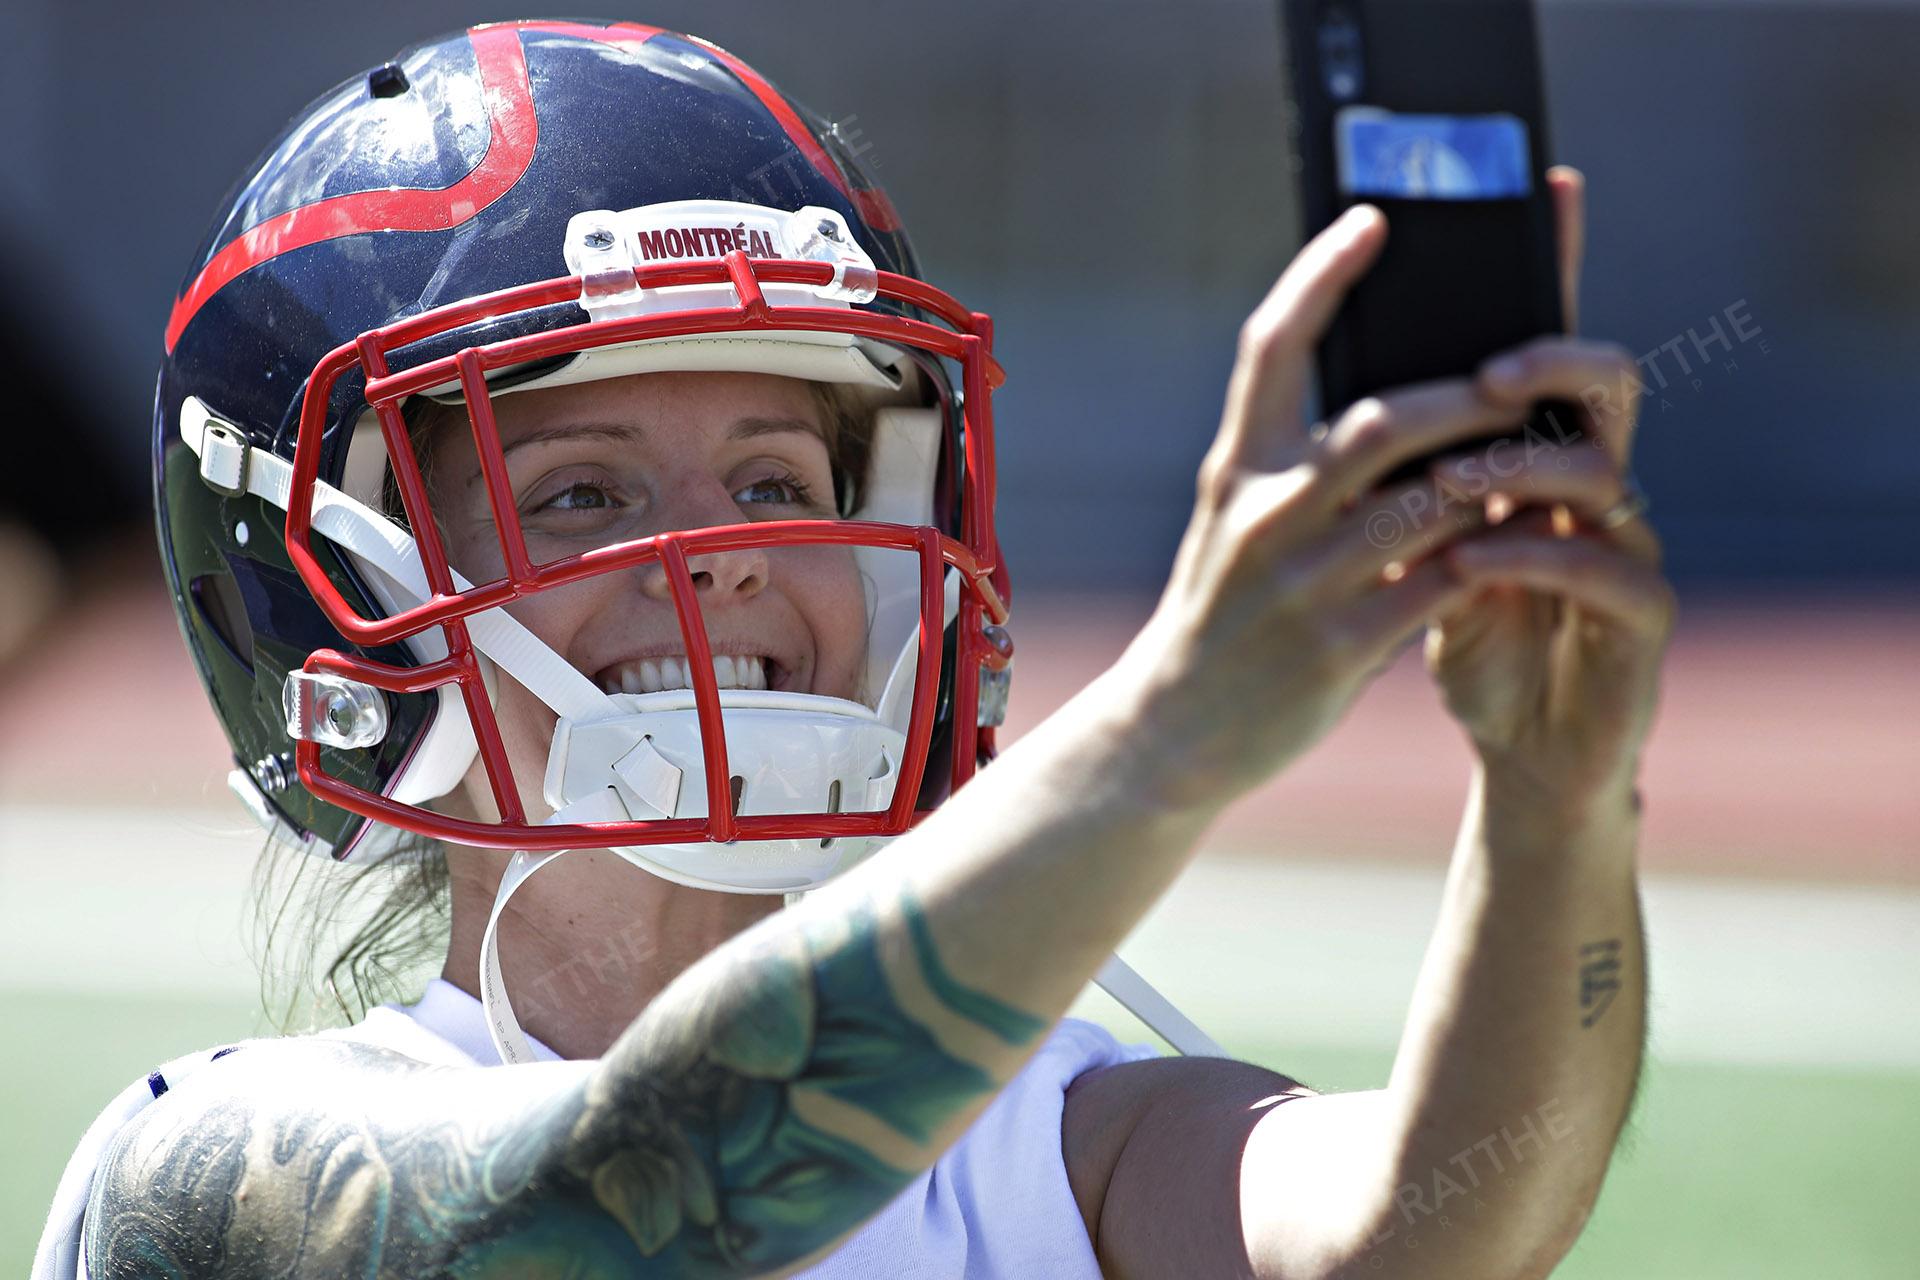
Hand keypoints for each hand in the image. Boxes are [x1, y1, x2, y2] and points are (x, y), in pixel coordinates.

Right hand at [1113, 204, 1574, 809]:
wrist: (1175, 729)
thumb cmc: (1225, 610)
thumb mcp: (1235, 521)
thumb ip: (1295, 464)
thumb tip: (1401, 400)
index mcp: (1236, 469)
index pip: (1270, 348)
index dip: (1321, 276)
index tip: (1373, 220)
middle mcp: (1264, 514)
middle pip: (1383, 421)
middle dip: (1467, 394)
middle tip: (1522, 378)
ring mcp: (1303, 582)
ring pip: (1429, 500)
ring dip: (1498, 474)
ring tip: (1546, 459)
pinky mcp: (1340, 646)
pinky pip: (1446, 581)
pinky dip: (1497, 554)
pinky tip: (1528, 542)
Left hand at [1425, 167, 1675, 814]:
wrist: (1521, 743)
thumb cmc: (1462, 629)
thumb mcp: (1412, 543)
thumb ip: (1392, 471)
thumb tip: (1327, 384)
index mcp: (1535, 450)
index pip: (1549, 345)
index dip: (1557, 267)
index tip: (1544, 189)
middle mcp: (1590, 484)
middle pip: (1603, 383)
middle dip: (1549, 362)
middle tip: (1488, 370)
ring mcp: (1624, 546)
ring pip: (1606, 473)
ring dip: (1527, 467)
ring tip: (1458, 479)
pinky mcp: (1638, 621)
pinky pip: (1607, 572)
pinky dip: (1537, 559)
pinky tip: (1479, 560)